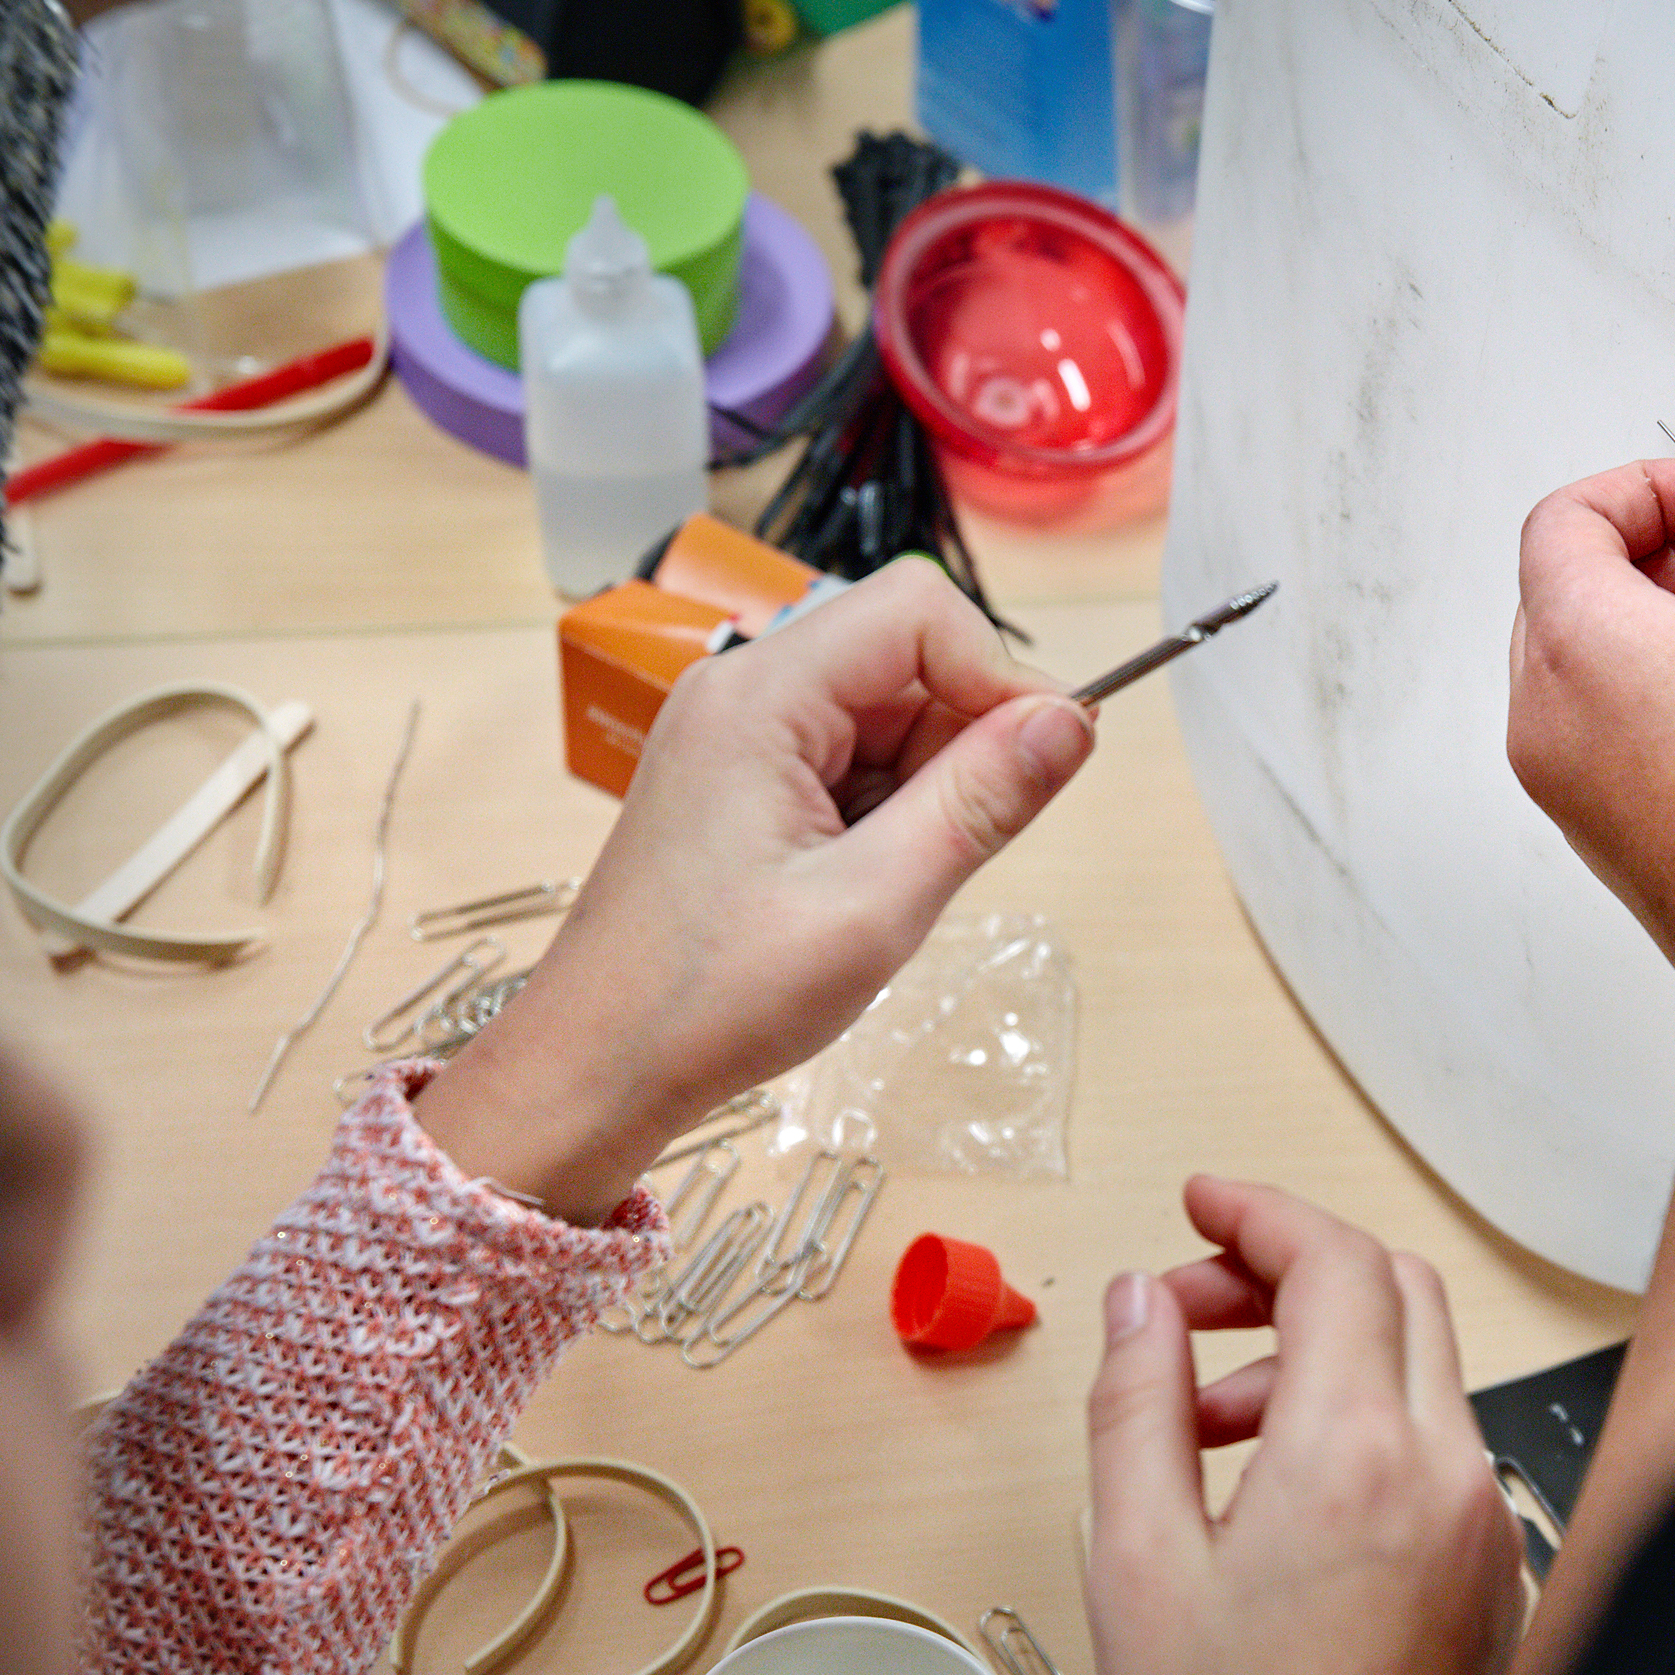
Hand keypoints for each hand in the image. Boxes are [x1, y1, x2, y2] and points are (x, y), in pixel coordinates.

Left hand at [415, 561, 1092, 1215]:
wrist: (602, 1062)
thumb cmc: (714, 997)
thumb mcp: (875, 905)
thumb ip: (980, 803)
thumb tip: (1072, 721)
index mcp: (761, 698)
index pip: (917, 611)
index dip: (998, 673)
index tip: (1041, 762)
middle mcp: (743, 693)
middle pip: (905, 656)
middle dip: (962, 742)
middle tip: (956, 848)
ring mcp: (738, 735)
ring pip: (887, 713)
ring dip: (925, 787)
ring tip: (889, 883)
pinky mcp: (742, 780)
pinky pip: (851, 758)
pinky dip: (887, 813)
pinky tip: (861, 886)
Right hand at [1085, 1179, 1524, 1674]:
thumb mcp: (1134, 1562)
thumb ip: (1136, 1404)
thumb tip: (1143, 1301)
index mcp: (1358, 1455)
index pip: (1334, 1263)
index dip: (1258, 1215)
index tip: (1197, 1207)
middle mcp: (1451, 1475)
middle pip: (1397, 1295)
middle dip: (1288, 1276)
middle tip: (1190, 1311)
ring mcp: (1490, 1530)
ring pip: (1420, 1376)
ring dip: (1318, 1362)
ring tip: (1206, 1431)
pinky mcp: (1500, 1584)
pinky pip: (1439, 1456)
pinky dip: (1362, 1432)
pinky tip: (1277, 1507)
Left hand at [1509, 427, 1674, 1009]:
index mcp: (1581, 650)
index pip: (1564, 519)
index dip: (1649, 490)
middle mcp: (1546, 720)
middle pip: (1567, 587)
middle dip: (1665, 558)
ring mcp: (1566, 788)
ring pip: (1592, 660)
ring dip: (1674, 629)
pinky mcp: (1602, 836)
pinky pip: (1609, 729)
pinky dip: (1670, 696)